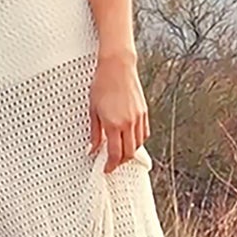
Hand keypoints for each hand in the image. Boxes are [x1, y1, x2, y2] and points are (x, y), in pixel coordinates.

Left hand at [90, 54, 149, 172]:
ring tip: (119, 152)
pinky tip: (129, 139)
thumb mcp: (93, 110)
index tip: (106, 169)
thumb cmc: (101, 84)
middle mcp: (129, 123)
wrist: (117, 66)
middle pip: (129, 153)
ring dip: (130, 152)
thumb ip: (94, 132)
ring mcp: (138, 118)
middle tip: (111, 163)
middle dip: (120, 162)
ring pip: (138, 144)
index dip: (111, 165)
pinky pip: (144, 133)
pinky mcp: (144, 112)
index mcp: (114, 124)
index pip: (115, 153)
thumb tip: (93, 148)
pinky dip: (137, 140)